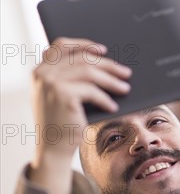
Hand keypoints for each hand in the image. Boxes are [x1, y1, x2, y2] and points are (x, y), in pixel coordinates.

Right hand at [31, 37, 131, 162]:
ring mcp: (51, 83)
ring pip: (89, 72)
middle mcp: (42, 73)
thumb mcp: (60, 96)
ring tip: (125, 88)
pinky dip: (105, 99)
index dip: (84, 44)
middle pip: (81, 59)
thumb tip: (101, 65)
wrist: (52, 149)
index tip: (103, 50)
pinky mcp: (63, 94)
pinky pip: (92, 91)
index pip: (61, 45)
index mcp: (40, 70)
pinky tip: (113, 106)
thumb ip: (68, 78)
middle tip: (125, 72)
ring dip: (111, 81)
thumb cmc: (61, 123)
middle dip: (107, 65)